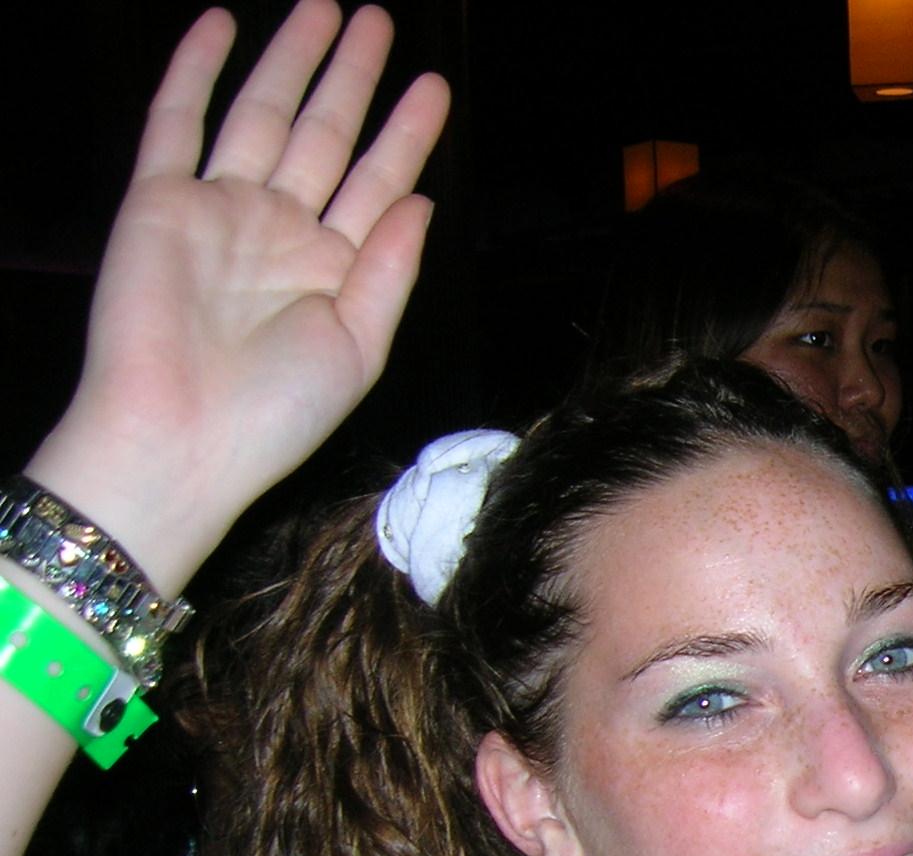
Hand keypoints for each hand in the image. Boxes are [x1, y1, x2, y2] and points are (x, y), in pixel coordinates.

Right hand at [29, 2, 448, 590]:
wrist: (181, 436)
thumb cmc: (278, 411)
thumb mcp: (360, 345)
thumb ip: (392, 268)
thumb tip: (423, 197)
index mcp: (335, 269)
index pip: (379, 181)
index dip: (407, 133)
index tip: (434, 85)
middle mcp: (280, 230)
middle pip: (326, 134)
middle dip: (353, 77)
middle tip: (379, 18)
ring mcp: (220, 210)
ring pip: (262, 113)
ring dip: (292, 60)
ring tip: (325, 8)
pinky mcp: (159, 201)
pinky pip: (176, 121)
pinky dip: (196, 70)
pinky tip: (222, 24)